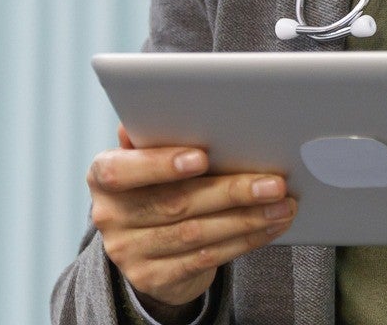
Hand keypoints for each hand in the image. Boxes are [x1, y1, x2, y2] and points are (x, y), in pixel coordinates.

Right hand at [87, 125, 295, 317]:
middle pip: (175, 203)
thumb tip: (175, 107)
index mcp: (103, 176)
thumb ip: (159, 136)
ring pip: (196, 234)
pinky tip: (270, 226)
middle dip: (231, 191)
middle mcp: (108, 216)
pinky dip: (244, 241)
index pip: (121, 170)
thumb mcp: (150, 157)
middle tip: (274, 182)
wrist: (146, 244)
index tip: (202, 157)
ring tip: (283, 204)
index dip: (160, 164)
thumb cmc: (157, 182)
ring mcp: (128, 252)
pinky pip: (205, 259)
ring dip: (247, 219)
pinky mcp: (152, 278)